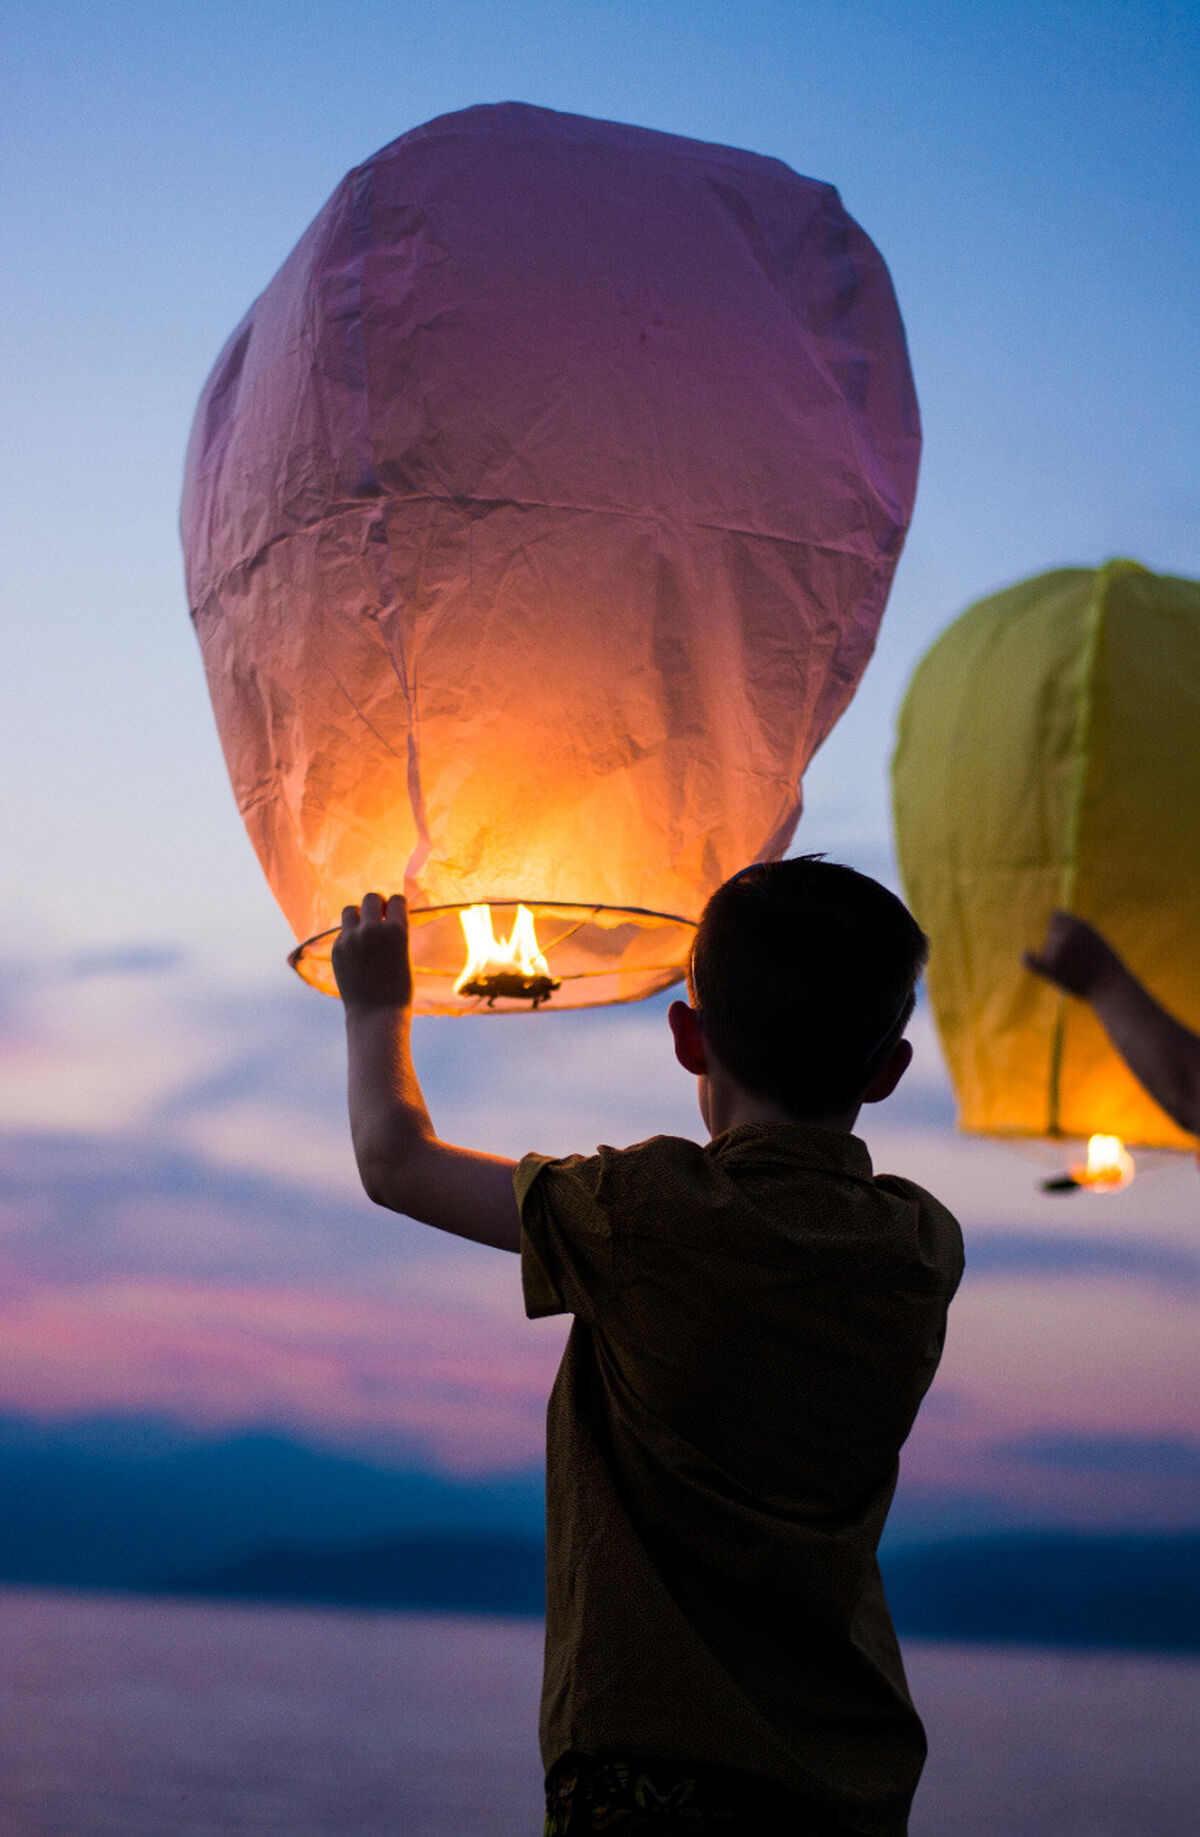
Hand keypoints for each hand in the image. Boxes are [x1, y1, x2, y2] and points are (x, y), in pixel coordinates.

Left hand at [332, 892, 413, 1008]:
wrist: (376, 1013)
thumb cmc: (398, 986)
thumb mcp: (403, 953)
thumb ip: (392, 931)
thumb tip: (380, 912)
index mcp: (397, 930)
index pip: (396, 899)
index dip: (396, 907)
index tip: (395, 916)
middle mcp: (372, 930)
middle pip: (371, 898)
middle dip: (376, 905)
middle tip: (379, 919)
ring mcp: (351, 939)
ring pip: (350, 909)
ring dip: (358, 916)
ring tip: (364, 931)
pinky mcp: (337, 949)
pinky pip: (343, 932)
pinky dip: (350, 937)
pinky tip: (357, 954)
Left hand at [1023, 911, 1121, 998]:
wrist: (1111, 988)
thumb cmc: (1107, 967)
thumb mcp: (1095, 941)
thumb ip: (1076, 933)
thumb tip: (1056, 924)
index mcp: (1079, 925)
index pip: (1055, 918)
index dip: (1057, 927)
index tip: (1061, 935)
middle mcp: (1066, 935)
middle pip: (1050, 934)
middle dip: (1057, 945)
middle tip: (1076, 961)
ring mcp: (1057, 951)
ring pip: (1046, 951)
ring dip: (1056, 960)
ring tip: (1076, 971)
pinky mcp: (1051, 969)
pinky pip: (1031, 961)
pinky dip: (1028, 959)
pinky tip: (1026, 954)